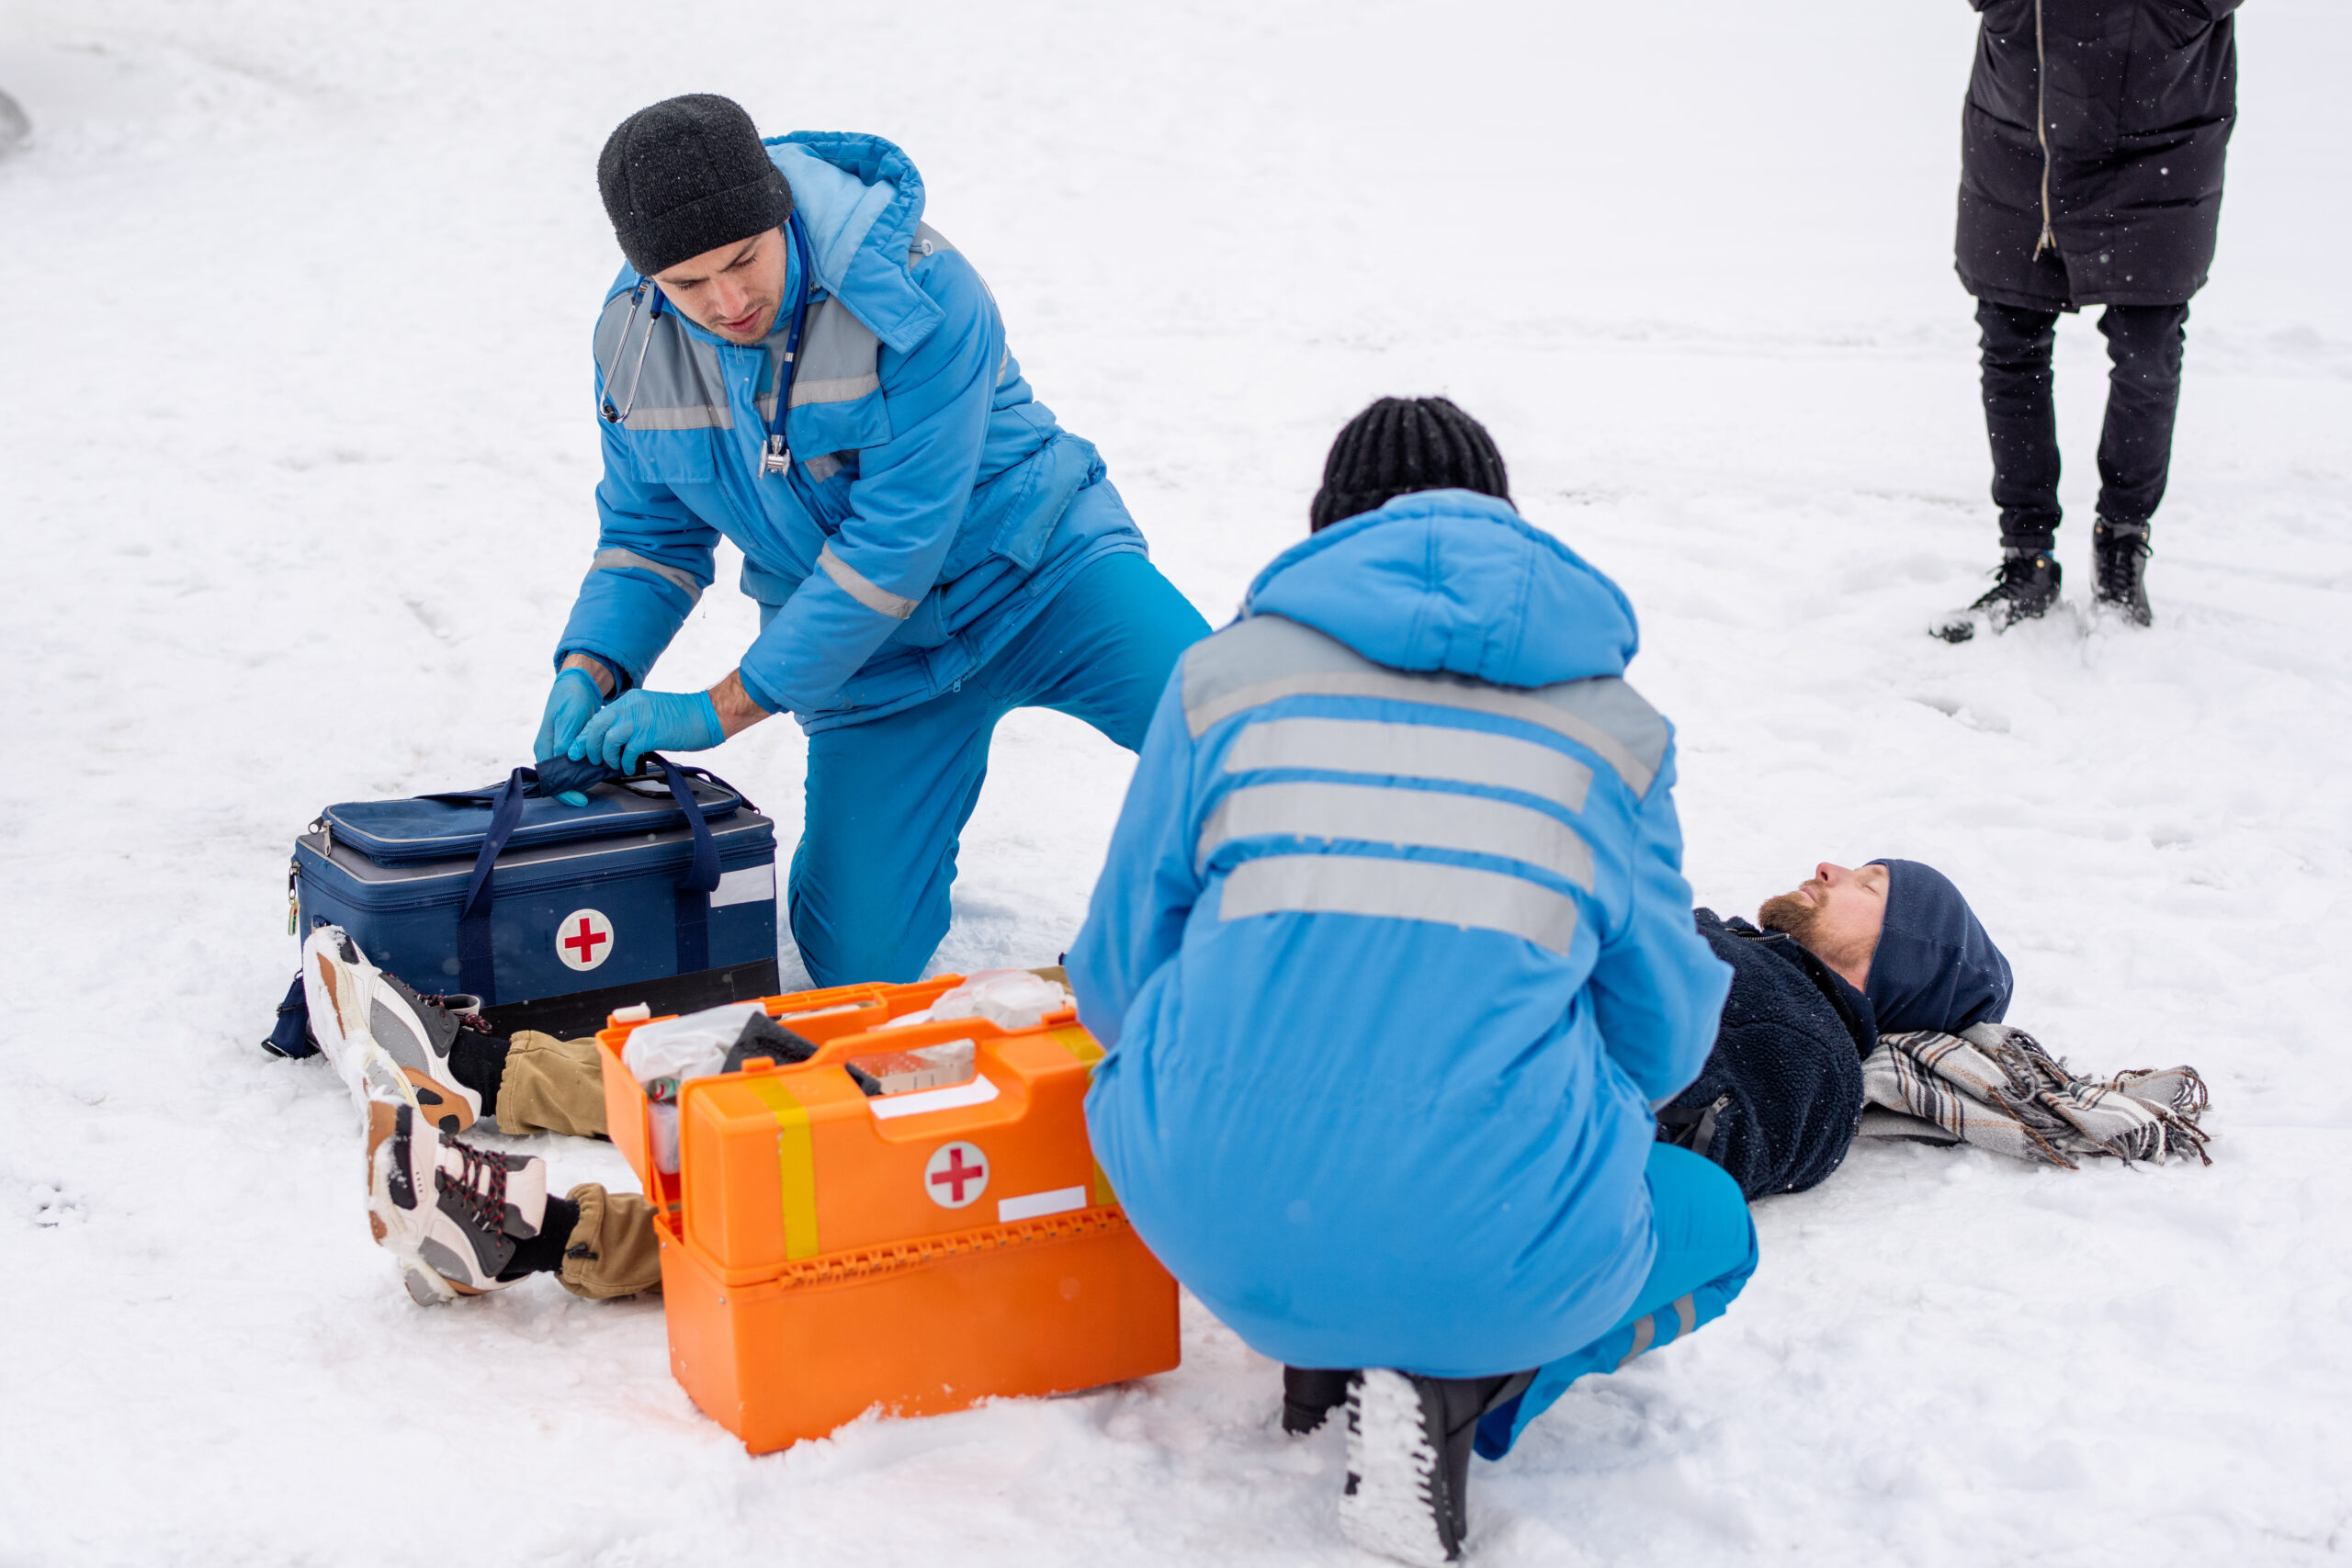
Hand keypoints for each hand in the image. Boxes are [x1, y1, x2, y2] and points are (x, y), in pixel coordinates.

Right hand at [534, 667, 607, 804]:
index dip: (565, 792)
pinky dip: (590, 770)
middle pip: (560, 780)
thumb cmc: (570, 699)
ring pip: (571, 775)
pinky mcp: (573, 749)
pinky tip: (603, 772)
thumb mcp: (567, 718)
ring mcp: (561, 752)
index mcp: (544, 747)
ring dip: (585, 781)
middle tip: (593, 796)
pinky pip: (579, 765)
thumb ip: (565, 739)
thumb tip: (564, 759)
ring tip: (601, 783)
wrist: (578, 686)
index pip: (551, 778)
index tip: (581, 800)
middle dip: (576, 789)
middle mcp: (550, 752)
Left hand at [569, 689, 724, 775]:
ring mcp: (640, 719)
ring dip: (608, 756)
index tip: (578, 750)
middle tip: (593, 760)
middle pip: (597, 726)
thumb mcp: (651, 713)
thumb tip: (616, 741)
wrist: (707, 715)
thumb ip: (633, 721)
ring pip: (608, 739)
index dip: (585, 735)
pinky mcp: (650, 733)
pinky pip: (627, 751)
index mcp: (630, 700)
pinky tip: (631, 767)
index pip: (598, 717)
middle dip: (589, 746)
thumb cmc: (683, 718)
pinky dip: (625, 763)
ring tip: (616, 764)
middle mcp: (631, 706)